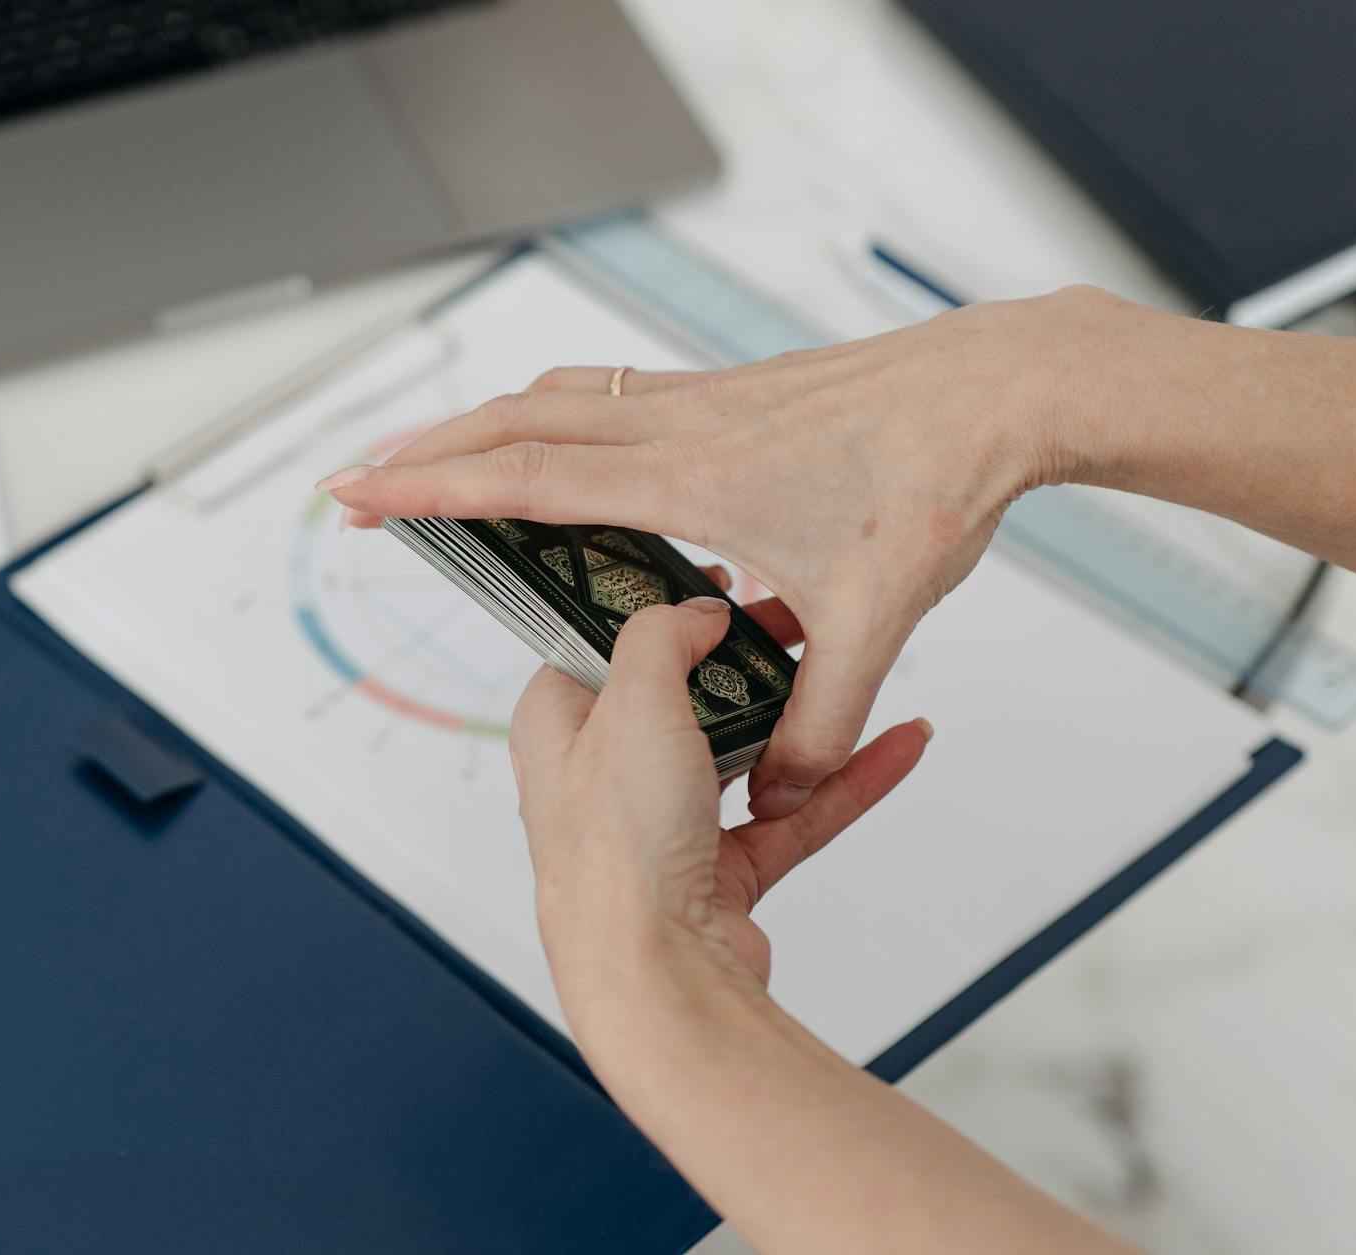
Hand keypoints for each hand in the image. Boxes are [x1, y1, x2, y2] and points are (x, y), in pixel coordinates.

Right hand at [318, 289, 1120, 818]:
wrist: (997, 387)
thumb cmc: (936, 477)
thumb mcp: (879, 622)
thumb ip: (822, 723)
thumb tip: (783, 793)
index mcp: (690, 479)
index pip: (529, 480)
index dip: (435, 489)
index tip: (362, 491)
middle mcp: (678, 429)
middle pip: (515, 424)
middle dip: (424, 451)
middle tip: (358, 480)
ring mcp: (699, 404)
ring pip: (557, 399)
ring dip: (483, 425)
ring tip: (434, 458)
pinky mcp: (725, 397)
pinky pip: (609, 396)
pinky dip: (552, 414)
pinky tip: (556, 443)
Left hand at [511, 596, 930, 1033]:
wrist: (659, 975)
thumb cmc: (618, 852)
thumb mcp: (632, 701)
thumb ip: (662, 637)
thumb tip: (694, 612)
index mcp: (558, 727)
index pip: (603, 645)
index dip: (658, 610)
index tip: (717, 580)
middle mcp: (605, 775)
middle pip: (683, 695)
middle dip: (746, 658)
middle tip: (797, 618)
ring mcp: (664, 825)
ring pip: (745, 752)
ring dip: (801, 717)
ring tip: (852, 669)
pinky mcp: (720, 871)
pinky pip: (793, 811)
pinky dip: (844, 780)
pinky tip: (898, 744)